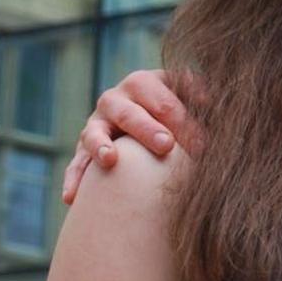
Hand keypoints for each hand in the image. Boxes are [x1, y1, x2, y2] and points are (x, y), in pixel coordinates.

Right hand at [60, 68, 201, 203]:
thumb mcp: (189, 95)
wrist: (148, 120)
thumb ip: (199, 94)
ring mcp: (96, 123)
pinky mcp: (84, 148)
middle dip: (147, 128)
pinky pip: (76, 163)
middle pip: (129, 112)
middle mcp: (115, 99)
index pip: (162, 99)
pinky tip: (71, 197)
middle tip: (166, 145)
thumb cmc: (178, 111)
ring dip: (102, 146)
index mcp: (143, 83)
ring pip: (94, 133)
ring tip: (110, 160)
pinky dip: (74, 178)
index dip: (182, 119)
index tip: (201, 143)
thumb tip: (209, 100)